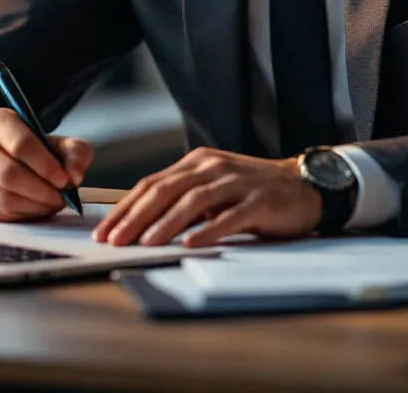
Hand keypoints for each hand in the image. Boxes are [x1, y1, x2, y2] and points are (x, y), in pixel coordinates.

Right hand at [0, 108, 93, 220]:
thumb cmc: (28, 149)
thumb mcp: (54, 141)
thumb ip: (74, 152)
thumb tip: (75, 176)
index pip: (21, 144)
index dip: (46, 166)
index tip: (64, 180)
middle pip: (9, 175)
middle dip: (40, 191)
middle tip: (59, 198)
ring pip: (1, 198)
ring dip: (32, 207)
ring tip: (49, 204)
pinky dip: (20, 217)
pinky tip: (32, 210)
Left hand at [91, 147, 322, 247]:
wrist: (303, 186)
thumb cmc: (251, 192)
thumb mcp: (213, 190)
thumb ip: (183, 199)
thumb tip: (140, 224)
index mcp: (196, 162)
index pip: (152, 184)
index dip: (125, 208)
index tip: (104, 231)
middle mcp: (213, 166)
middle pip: (166, 190)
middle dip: (135, 217)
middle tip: (114, 240)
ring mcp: (236, 182)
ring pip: (193, 200)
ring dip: (166, 223)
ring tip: (146, 243)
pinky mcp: (258, 200)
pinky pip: (229, 216)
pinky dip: (208, 230)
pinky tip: (192, 244)